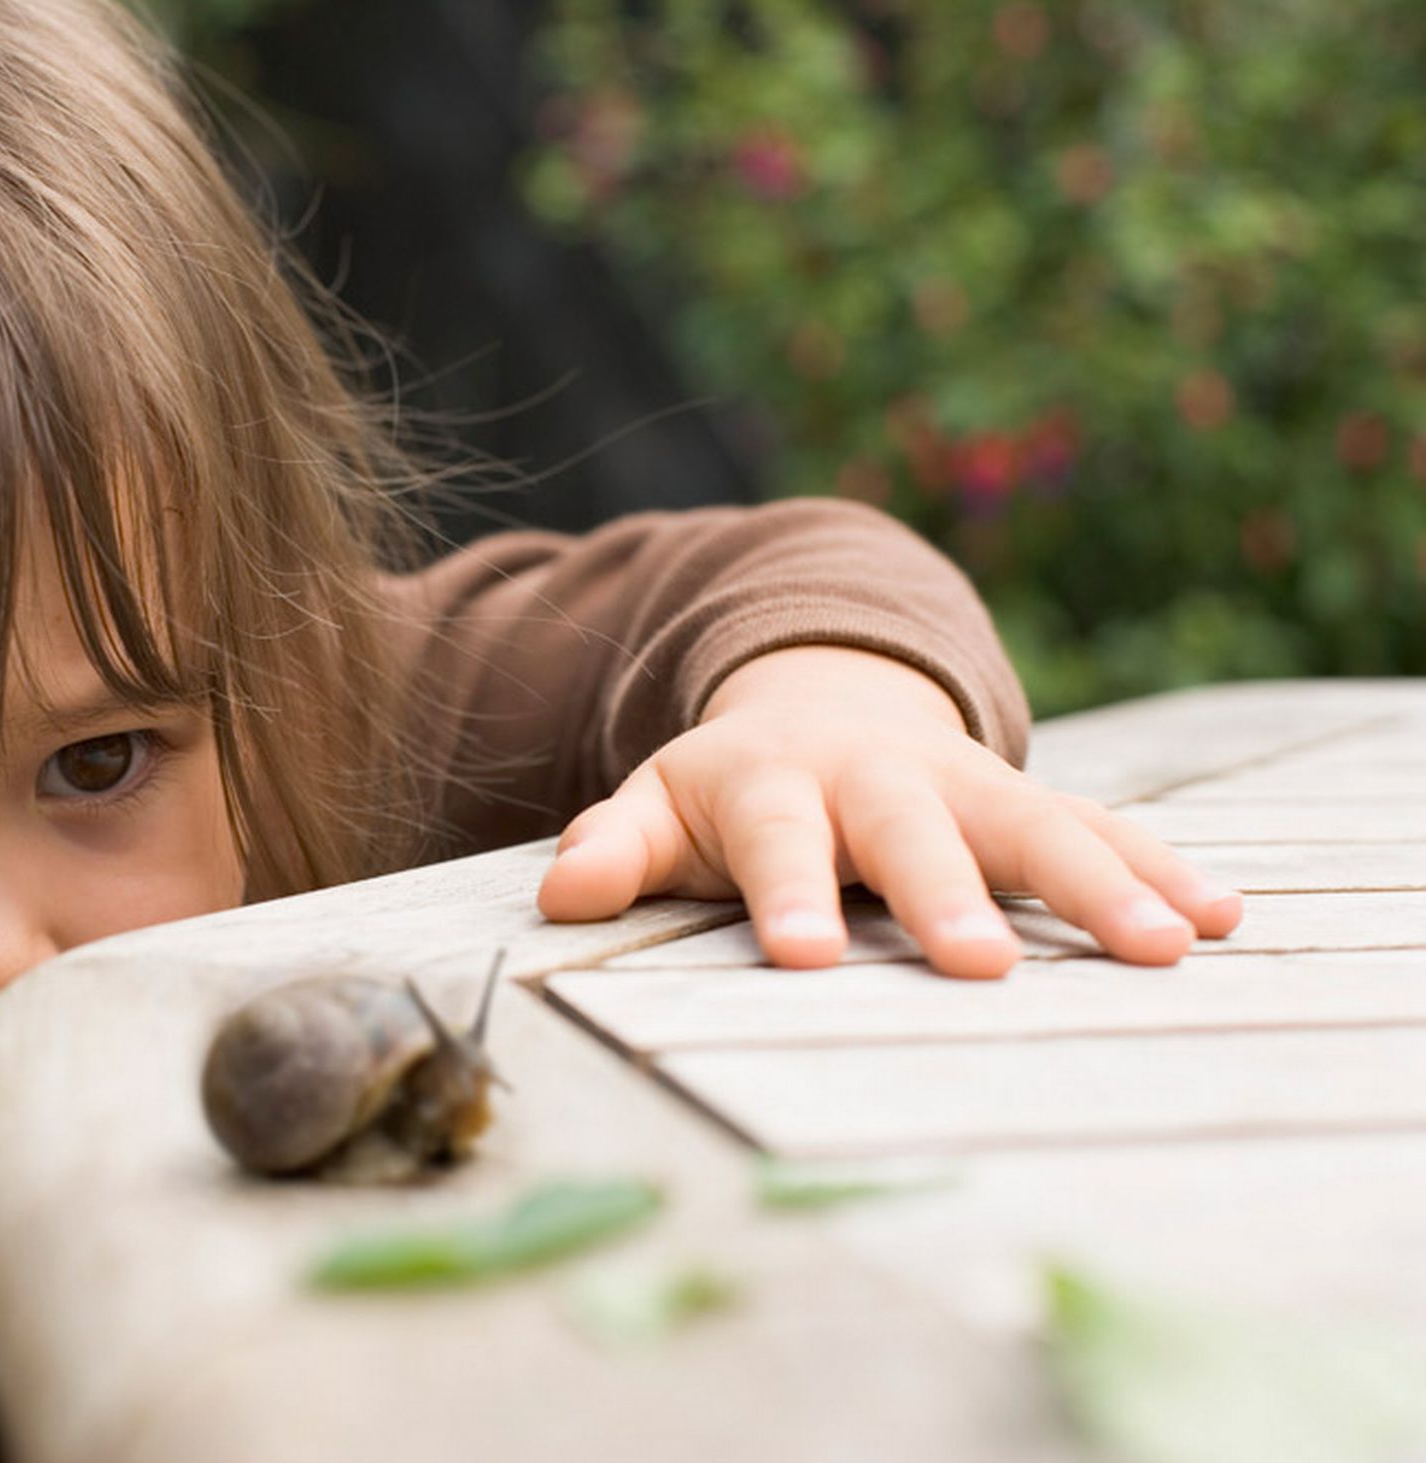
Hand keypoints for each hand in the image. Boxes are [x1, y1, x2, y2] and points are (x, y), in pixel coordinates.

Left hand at [535, 645, 1243, 978]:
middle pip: (915, 833)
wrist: (820, 704)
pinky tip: (1222, 917)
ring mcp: (963, 783)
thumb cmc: (731, 790)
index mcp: (776, 784)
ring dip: (1099, 884)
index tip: (798, 957)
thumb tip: (557, 897)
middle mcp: (878, 778)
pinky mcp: (1028, 800)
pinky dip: (1161, 867)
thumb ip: (614, 847)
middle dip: (949, 893)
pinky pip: (1103, 828)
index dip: (787, 894)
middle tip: (981, 966)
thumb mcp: (661, 806)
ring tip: (1165, 947)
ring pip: (1036, 825)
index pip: (778, 840)